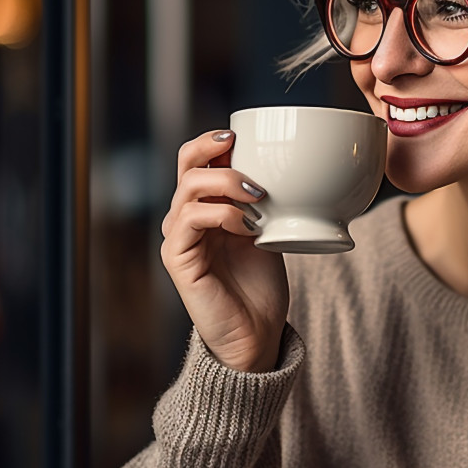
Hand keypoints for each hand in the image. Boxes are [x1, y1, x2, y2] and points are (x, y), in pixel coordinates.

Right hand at [160, 130, 288, 372]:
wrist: (255, 333)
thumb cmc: (262, 284)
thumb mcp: (270, 230)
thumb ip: (266, 200)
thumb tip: (290, 163)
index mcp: (207, 206)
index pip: (200, 159)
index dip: (216, 141)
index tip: (243, 135)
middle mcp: (187, 216)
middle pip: (186, 162)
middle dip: (212, 146)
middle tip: (241, 148)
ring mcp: (179, 236)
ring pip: (189, 186)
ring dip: (227, 182)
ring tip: (258, 197)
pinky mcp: (177, 258)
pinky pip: (190, 218)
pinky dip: (221, 213)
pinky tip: (247, 226)